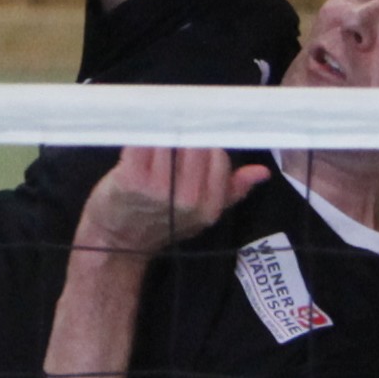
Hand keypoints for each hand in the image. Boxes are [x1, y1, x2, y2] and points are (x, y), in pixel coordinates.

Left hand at [78, 144, 268, 254]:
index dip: (203, 144)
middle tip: (169, 140)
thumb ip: (232, 190)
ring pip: (170, 139)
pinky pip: (143, 142)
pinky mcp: (130, 179)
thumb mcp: (201, 214)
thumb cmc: (160, 222)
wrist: (116, 242)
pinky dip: (140, 137)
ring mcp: (158, 189)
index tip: (190, 142)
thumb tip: (262, 172)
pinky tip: (137, 142)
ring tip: (152, 145)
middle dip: (183, 137)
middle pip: (195, 143)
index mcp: (208, 205)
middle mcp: (187, 198)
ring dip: (161, 136)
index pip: (218, 155)